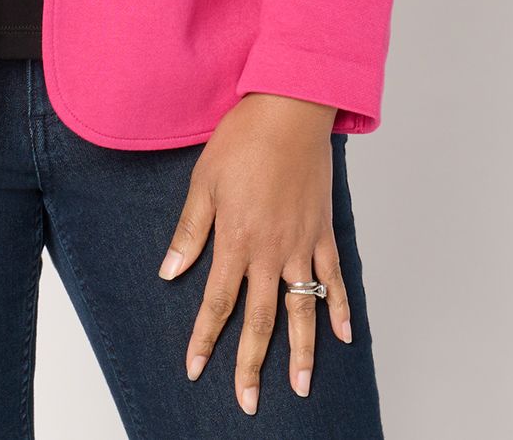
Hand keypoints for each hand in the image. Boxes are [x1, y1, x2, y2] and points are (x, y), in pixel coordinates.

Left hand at [157, 92, 350, 411]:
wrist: (289, 109)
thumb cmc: (242, 140)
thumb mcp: (203, 182)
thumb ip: (189, 232)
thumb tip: (168, 273)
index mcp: (236, 239)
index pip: (218, 302)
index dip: (205, 339)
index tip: (196, 369)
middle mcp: (271, 250)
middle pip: (260, 319)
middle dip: (250, 364)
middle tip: (247, 402)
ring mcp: (302, 244)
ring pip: (302, 310)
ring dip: (301, 352)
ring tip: (298, 388)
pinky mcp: (324, 232)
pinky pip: (335, 279)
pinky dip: (340, 309)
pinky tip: (343, 337)